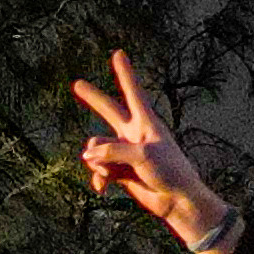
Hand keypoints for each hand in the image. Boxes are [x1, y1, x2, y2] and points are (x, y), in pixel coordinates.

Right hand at [63, 53, 236, 253]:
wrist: (176, 201)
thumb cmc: (169, 171)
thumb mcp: (142, 155)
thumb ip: (112, 150)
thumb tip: (88, 155)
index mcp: (146, 122)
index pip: (132, 92)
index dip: (124, 72)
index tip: (118, 52)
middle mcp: (134, 133)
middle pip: (109, 110)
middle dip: (93, 98)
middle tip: (77, 84)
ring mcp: (125, 152)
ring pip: (96, 148)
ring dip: (98, 162)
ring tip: (111, 174)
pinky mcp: (119, 171)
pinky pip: (97, 169)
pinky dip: (98, 178)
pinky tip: (102, 189)